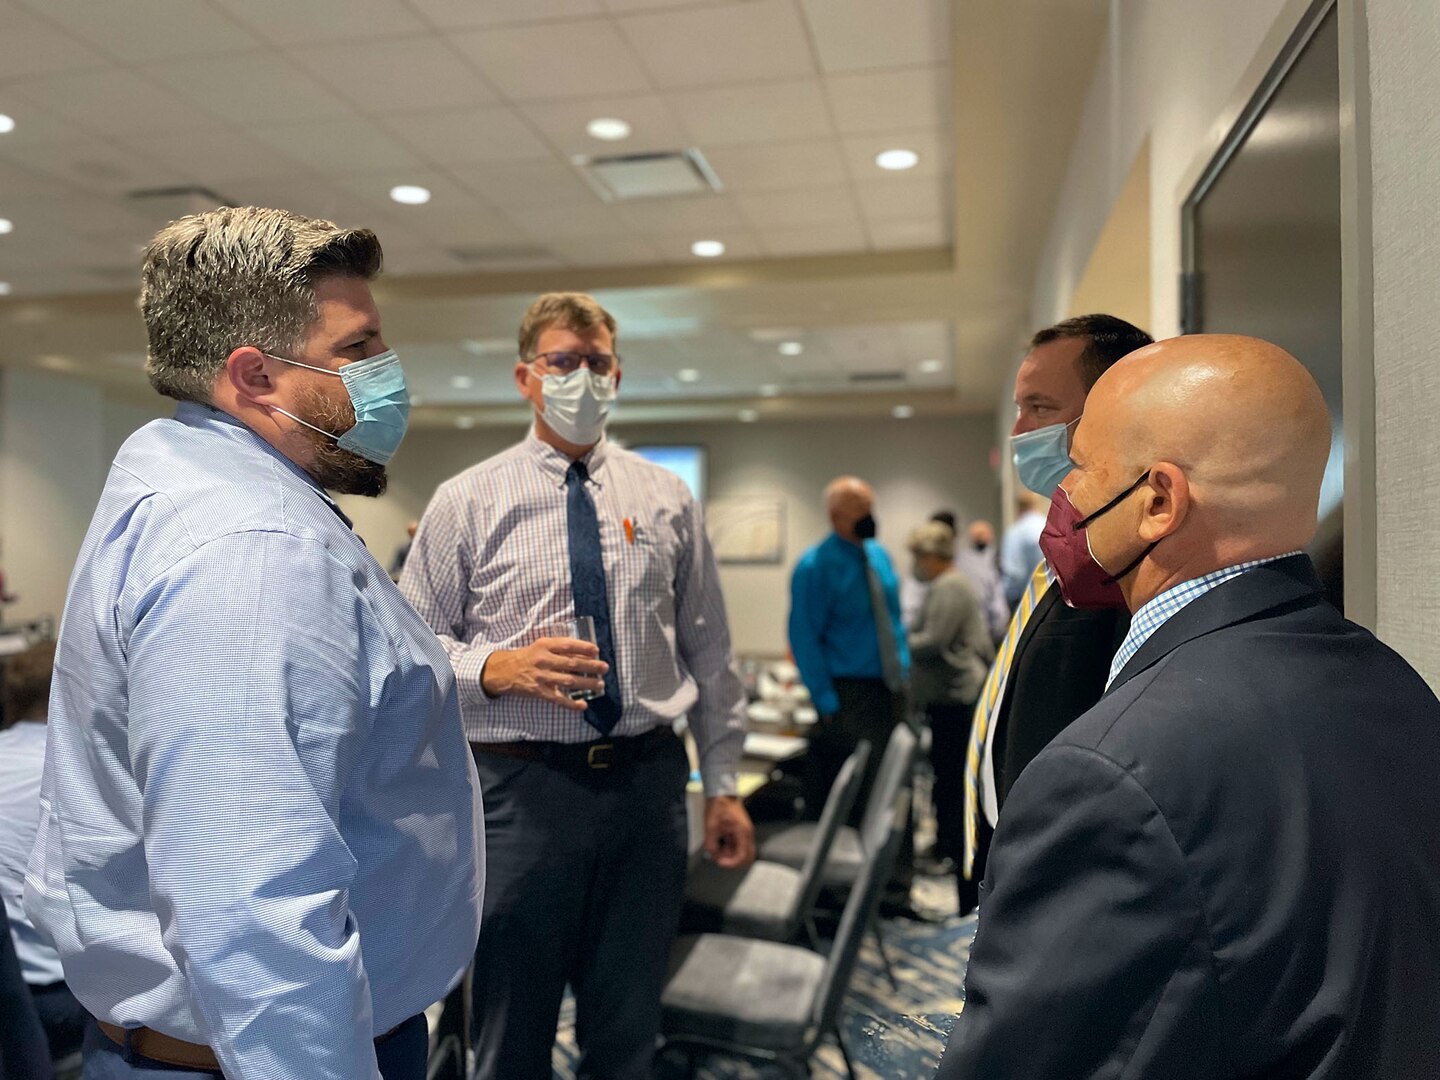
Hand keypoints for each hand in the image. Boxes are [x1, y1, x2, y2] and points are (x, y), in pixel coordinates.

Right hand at [480, 637, 606, 710]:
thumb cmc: (528, 656)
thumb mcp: (540, 645)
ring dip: (586, 683)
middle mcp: (544, 660)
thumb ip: (558, 647)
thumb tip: (584, 651)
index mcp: (544, 645)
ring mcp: (542, 677)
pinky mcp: (540, 692)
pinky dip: (571, 703)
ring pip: (568, 681)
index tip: (596, 650)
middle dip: (590, 666)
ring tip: (600, 685)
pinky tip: (583, 705)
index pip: (567, 645)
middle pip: (571, 663)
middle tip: (604, 668)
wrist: (505, 671)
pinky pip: (558, 699)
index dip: (583, 647)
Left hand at [703, 796, 755, 868]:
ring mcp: (744, 833)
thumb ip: (711, 844)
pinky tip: (720, 844)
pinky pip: (738, 845)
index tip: (720, 862)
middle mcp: (747, 834)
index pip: (742, 856)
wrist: (721, 792)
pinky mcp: (740, 831)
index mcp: (743, 833)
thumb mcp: (711, 826)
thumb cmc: (718, 806)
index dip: (731, 863)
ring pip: (742, 852)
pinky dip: (730, 849)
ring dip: (731, 855)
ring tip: (718, 849)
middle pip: (746, 857)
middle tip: (720, 857)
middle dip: (732, 860)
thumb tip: (713, 855)